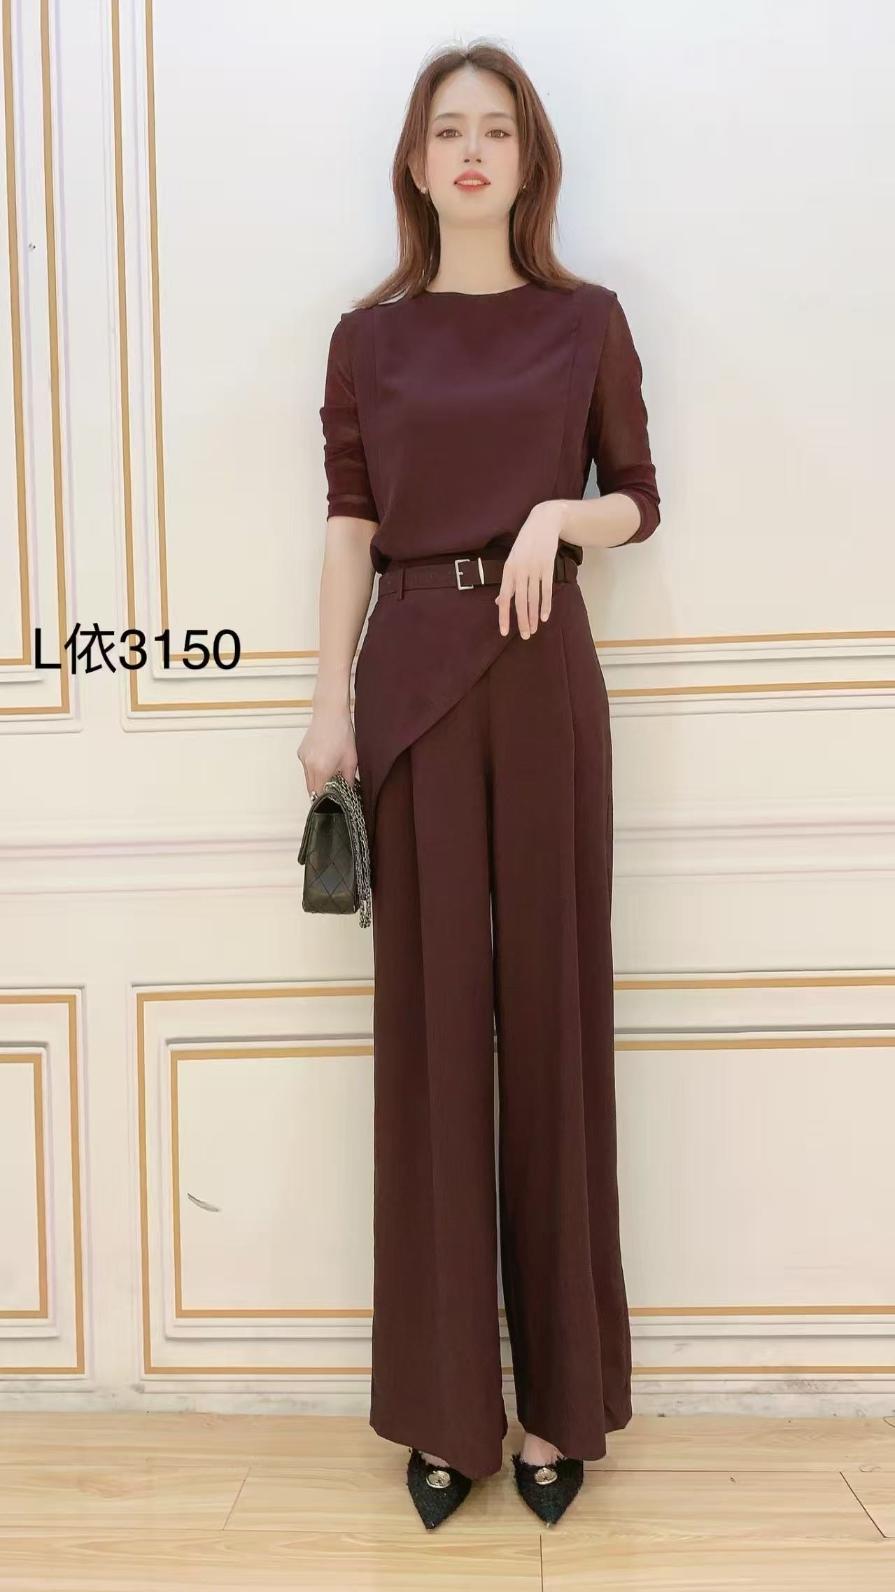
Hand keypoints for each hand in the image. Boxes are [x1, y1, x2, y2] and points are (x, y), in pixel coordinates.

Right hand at [297, 706, 356, 797]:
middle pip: (311, 788)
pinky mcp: (301, 752)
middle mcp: (309, 765)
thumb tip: (348, 792)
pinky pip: (306, 768)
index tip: (332, 802)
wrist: (330, 714)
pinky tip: (324, 760)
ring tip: (330, 772)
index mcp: (321, 769)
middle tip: (333, 792)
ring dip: (317, 780)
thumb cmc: (342, 734)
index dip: (325, 800)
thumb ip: (348, 780)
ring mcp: (303, 759)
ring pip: (308, 779)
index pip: (319, 794)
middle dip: (321, 792)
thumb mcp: (351, 760)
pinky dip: (314, 769)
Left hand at [494, 500, 566, 637]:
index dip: (504, 616)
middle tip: (525, 636)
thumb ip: (507, 582)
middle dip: (522, 620)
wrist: (543, 522)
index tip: (504, 632)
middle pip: (520, 601)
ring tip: (533, 630)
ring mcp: (534, 568)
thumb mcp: (512, 560)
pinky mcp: (548, 566)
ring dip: (533, 616)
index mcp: (508, 569)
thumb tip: (499, 601)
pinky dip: (546, 604)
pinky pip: (546, 590)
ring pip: (533, 598)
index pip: (505, 597)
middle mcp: (520, 570)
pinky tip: (544, 617)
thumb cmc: (525, 544)